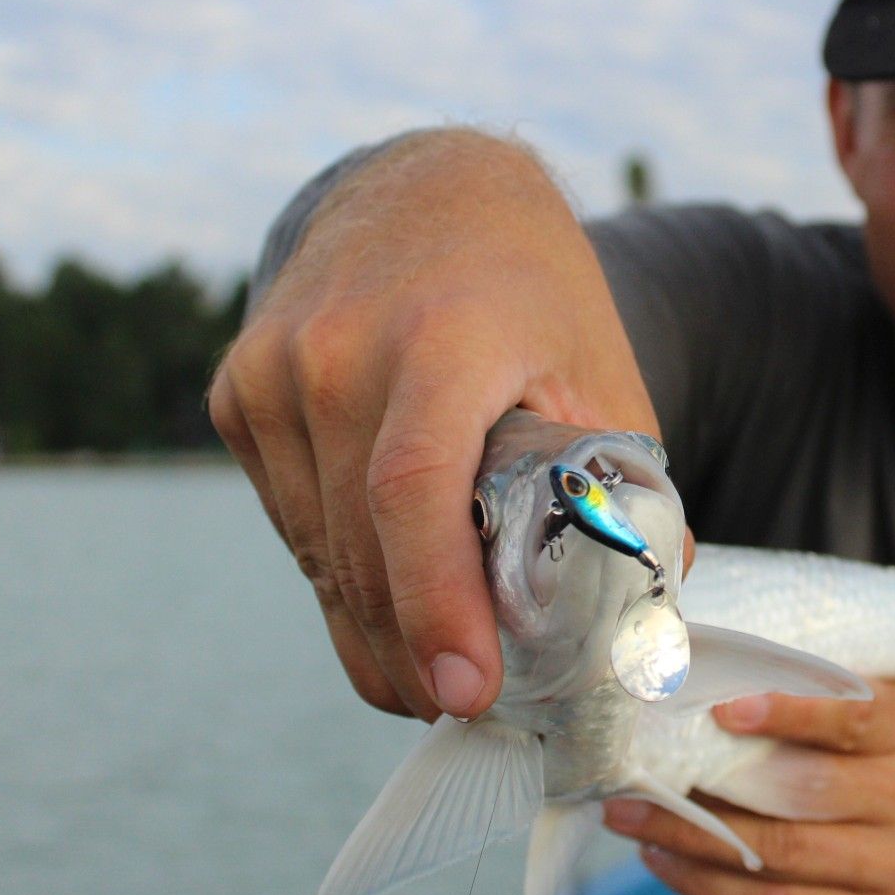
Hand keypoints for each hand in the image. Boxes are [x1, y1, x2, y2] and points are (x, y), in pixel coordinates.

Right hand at [208, 129, 659, 719]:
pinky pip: (289, 519)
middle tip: (464, 707)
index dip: (436, 603)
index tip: (468, 690)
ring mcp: (272, 370)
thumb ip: (625, 481)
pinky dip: (335, 571)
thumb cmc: (530, 286)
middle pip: (360, 545)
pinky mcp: (238, 391)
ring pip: (315, 549)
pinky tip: (385, 591)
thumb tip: (656, 605)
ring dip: (368, 628)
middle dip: (409, 651)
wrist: (427, 187)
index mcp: (440, 337)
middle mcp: (337, 349)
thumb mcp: (600, 365)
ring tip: (431, 672)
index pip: (414, 490)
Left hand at [604, 682, 894, 894]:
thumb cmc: (854, 808)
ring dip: (694, 836)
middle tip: (637, 769)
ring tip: (634, 818)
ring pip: (783, 851)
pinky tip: (667, 864)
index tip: (721, 708)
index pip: (858, 711)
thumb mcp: (848, 752)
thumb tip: (687, 694)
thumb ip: (794, 720)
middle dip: (710, 779)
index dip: (793, 708)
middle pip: (806, 787)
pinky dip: (711, 887)